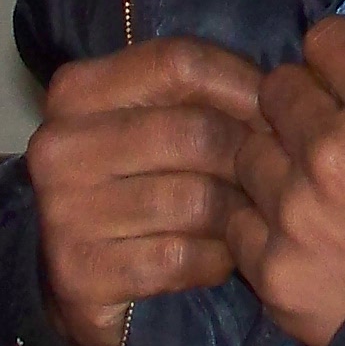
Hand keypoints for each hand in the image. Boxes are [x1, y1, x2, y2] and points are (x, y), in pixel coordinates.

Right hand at [26, 35, 264, 345]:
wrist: (79, 282)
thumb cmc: (136, 186)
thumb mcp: (155, 122)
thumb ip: (200, 94)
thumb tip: (285, 87)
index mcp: (76, 91)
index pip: (180, 63)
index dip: (244, 85)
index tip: (280, 112)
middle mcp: (59, 146)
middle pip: (195, 132)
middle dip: (250, 156)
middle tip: (281, 177)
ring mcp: (63, 213)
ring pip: (197, 199)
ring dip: (240, 214)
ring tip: (253, 218)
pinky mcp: (81, 274)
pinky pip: (183, 258)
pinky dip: (217, 260)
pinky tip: (222, 259)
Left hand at [226, 18, 344, 345]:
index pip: (326, 39)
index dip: (342, 57)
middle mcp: (329, 148)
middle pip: (277, 89)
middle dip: (305, 103)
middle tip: (332, 135)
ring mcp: (294, 214)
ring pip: (248, 152)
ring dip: (277, 163)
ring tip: (313, 192)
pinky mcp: (274, 273)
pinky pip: (239, 225)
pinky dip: (264, 226)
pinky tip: (301, 239)